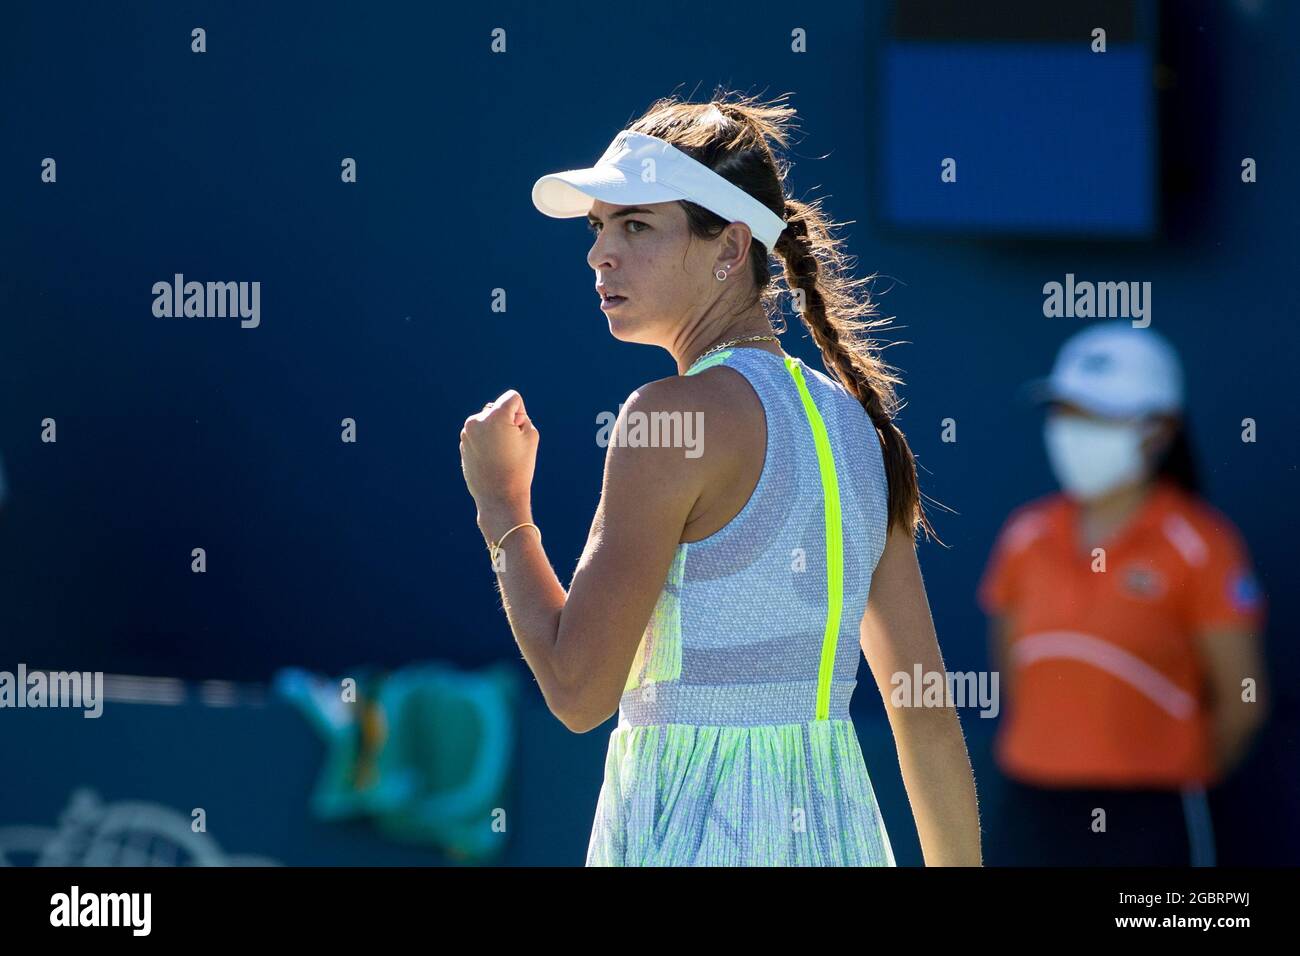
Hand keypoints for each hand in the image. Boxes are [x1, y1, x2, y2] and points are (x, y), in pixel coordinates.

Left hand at [460, 389, 538, 509]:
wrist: (499, 498)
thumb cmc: (519, 467)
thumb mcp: (531, 436)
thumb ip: (521, 417)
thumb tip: (503, 417)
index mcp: (494, 416)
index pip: (512, 398)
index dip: (521, 414)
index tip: (519, 434)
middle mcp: (476, 420)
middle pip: (498, 409)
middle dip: (507, 422)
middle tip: (510, 447)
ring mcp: (466, 433)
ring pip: (488, 422)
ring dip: (496, 432)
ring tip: (500, 455)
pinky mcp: (463, 444)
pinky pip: (480, 435)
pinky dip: (487, 443)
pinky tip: (491, 461)